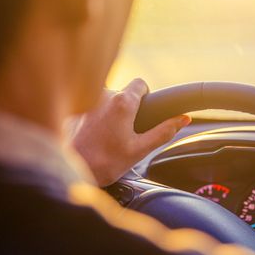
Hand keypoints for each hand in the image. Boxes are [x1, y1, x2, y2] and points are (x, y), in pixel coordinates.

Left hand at [67, 78, 190, 186]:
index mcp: (122, 102)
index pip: (140, 83)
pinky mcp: (75, 109)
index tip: (145, 112)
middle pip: (123, 93)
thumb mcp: (140, 150)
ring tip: (107, 138)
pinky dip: (96, 119)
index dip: (146, 96)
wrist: (70, 170)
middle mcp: (103, 95)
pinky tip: (93, 138)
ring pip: (107, 100)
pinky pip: (92, 107)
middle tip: (126, 133)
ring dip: (111, 113)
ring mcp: (86, 101)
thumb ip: (164, 132)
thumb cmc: (104, 163)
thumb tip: (183, 119)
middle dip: (128, 108)